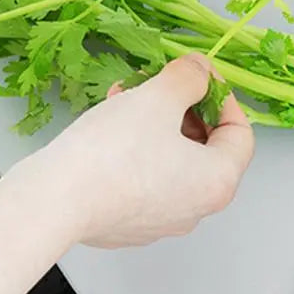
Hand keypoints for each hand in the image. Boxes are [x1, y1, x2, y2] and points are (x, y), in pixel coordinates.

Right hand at [41, 53, 253, 248]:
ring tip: (128, 97)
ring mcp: (163, 219)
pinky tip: (109, 124)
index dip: (223, 98)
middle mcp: (197, 209)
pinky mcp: (130, 223)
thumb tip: (200, 71)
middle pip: (205, 147)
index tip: (200, 77)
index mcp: (217, 183)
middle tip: (161, 84)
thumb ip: (188, 79)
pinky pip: (144, 177)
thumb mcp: (159, 98)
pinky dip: (134, 148)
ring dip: (155, 124)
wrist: (53, 201)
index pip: (241, 134)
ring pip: (171, 160)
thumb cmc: (111, 154)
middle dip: (183, 108)